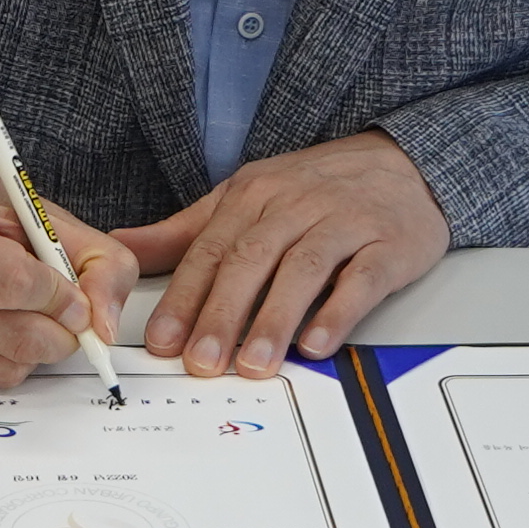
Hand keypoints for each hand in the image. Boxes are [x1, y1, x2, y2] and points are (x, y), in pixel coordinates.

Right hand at [0, 156, 139, 387]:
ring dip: (32, 349)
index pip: (13, 284)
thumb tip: (104, 326)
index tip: (74, 297)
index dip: (60, 298)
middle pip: (14, 336)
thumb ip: (95, 260)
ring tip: (22, 313)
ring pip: (2, 367)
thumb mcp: (38, 212)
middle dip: (59, 333)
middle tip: (64, 315)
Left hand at [118, 130, 450, 378]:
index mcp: (252, 196)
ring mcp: (344, 222)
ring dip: (275, 320)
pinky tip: (318, 343)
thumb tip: (123, 248)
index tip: (163, 341)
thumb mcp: (244, 197)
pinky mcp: (388, 243)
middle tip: (202, 362)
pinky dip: (338, 311)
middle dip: (221, 315)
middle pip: (250, 261)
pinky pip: (361, 278)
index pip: (210, 251)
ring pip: (302, 271)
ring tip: (253, 364)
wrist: (405, 162)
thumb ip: (184, 231)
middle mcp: (295, 205)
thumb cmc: (317, 188)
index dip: (184, 298)